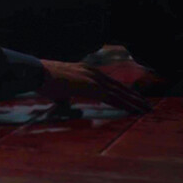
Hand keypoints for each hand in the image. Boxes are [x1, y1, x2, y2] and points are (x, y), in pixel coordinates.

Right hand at [37, 60, 153, 114]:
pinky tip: (134, 110)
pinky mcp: (91, 86)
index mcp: (86, 72)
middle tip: (147, 105)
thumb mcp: (57, 91)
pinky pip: (113, 97)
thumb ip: (64, 96)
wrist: (36, 72)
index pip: (110, 84)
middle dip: (134, 97)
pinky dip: (125, 104)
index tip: (132, 99)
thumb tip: (64, 103)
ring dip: (134, 102)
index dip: (122, 92)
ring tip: (146, 109)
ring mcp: (93, 78)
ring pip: (120, 92)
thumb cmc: (42, 82)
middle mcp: (93, 73)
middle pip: (119, 87)